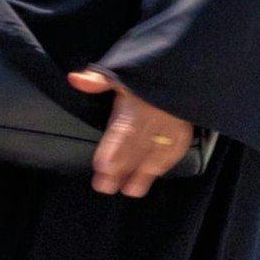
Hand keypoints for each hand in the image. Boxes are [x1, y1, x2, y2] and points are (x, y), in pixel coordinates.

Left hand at [69, 71, 195, 197]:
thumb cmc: (145, 74)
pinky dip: (164, 163)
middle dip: (121, 168)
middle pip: (136, 145)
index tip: (102, 166)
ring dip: (143, 172)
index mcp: (135, 101)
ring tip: (130, 190)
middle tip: (105, 186)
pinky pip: (175, 148)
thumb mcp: (120, 71)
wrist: (183, 69)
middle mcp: (154, 114)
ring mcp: (171, 123)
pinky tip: (153, 174)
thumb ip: (98, 80)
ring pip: (156, 151)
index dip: (113, 148)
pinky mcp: (184, 129)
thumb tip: (75, 79)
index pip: (123, 128)